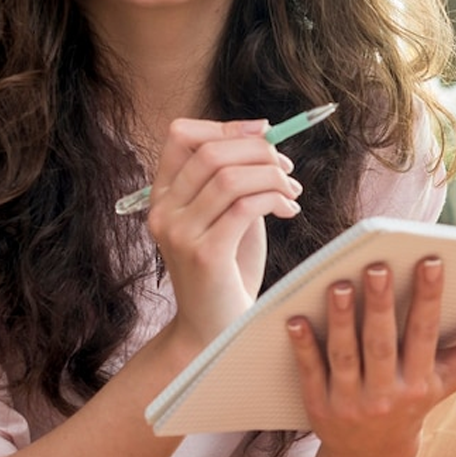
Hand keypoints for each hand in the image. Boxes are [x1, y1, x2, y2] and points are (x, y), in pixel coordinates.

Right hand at [145, 118, 301, 345]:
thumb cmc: (227, 272)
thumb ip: (236, 182)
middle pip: (210, 152)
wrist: (215, 330)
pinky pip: (244, 206)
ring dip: (271, 176)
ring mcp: (180, 234)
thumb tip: (265, 142)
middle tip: (287, 167)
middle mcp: (164, 212)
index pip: (181, 136)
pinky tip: (289, 209)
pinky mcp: (204, 255)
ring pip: (229, 177)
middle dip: (259, 150)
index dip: (226, 126)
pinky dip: (274, 199)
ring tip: (292, 190)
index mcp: (163, 197)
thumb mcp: (227, 217)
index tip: (265, 132)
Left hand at [287, 257, 455, 456]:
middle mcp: (387, 395)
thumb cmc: (418, 399)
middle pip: (383, 343)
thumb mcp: (454, 376)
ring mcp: (351, 403)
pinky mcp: (319, 408)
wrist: (374, 456)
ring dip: (341, 320)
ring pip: (346, 356)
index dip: (429, 298)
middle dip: (380, 304)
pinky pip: (311, 373)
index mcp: (422, 381)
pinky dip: (303, 347)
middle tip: (376, 266)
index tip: (429, 261)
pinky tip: (295, 319)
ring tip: (337, 285)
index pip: (425, 334)